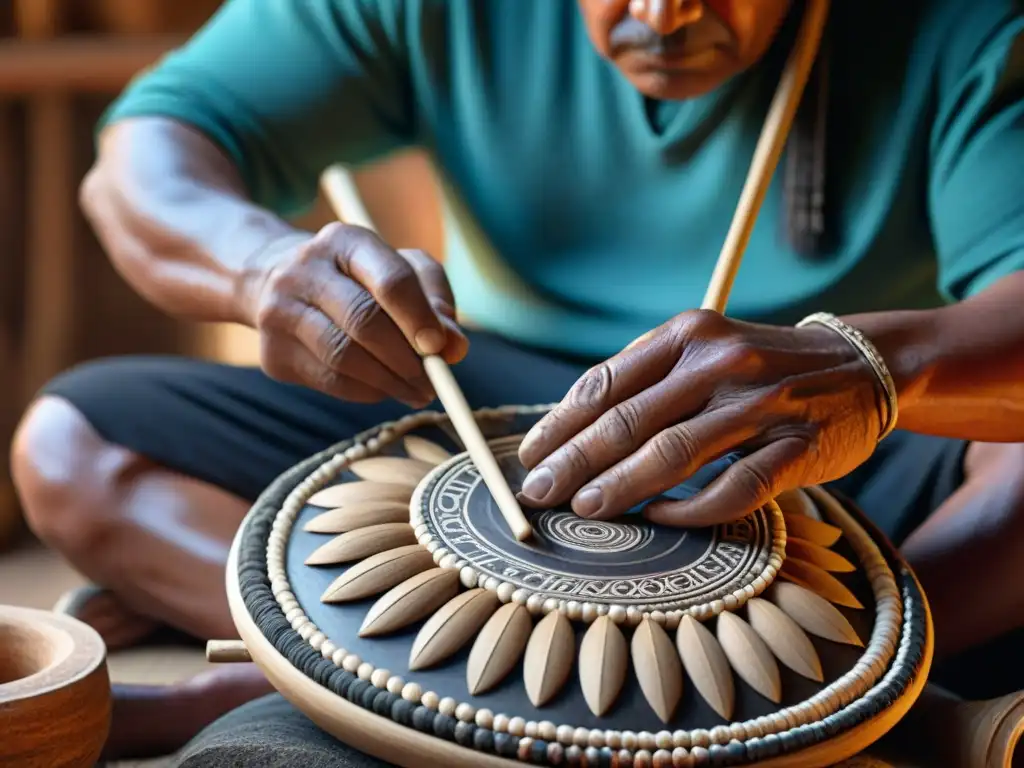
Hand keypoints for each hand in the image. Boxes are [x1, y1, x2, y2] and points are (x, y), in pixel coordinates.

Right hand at [241, 222, 467, 405]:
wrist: (275, 282)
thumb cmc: (357, 278)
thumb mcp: (401, 270)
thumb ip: (435, 302)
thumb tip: (454, 347)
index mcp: (346, 240)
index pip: (390, 280)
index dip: (419, 318)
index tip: (440, 348)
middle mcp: (305, 269)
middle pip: (365, 321)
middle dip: (406, 358)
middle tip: (434, 381)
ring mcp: (280, 311)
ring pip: (344, 357)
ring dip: (390, 382)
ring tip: (417, 391)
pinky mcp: (273, 353)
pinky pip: (330, 381)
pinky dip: (366, 391)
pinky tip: (384, 388)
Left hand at [516, 309, 884, 525]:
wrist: (864, 365)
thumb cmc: (761, 365)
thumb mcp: (703, 349)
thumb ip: (647, 379)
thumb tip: (572, 429)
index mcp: (688, 334)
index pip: (605, 382)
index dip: (560, 424)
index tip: (529, 456)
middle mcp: (721, 362)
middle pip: (628, 421)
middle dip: (575, 462)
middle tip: (538, 493)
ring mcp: (762, 403)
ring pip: (673, 454)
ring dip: (620, 487)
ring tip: (583, 510)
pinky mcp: (797, 447)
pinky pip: (734, 488)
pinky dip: (691, 509)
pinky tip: (660, 519)